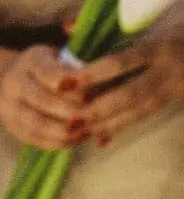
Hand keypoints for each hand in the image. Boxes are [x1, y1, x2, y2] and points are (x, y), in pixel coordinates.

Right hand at [0, 45, 90, 148]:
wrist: (3, 82)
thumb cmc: (44, 65)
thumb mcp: (55, 51)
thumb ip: (74, 52)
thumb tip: (92, 64)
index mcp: (29, 61)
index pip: (51, 73)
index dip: (73, 83)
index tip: (92, 89)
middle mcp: (14, 85)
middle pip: (44, 101)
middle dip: (73, 110)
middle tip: (95, 114)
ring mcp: (10, 109)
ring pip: (38, 125)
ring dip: (66, 131)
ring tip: (88, 130)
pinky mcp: (13, 128)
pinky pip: (36, 140)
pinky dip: (58, 143)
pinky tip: (77, 139)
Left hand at [76, 21, 183, 143]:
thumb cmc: (174, 24)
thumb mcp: (151, 19)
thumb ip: (109, 27)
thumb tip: (67, 27)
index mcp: (157, 47)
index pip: (120, 63)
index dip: (92, 74)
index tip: (65, 84)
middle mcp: (166, 69)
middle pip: (129, 94)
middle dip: (98, 109)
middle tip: (70, 120)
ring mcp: (172, 87)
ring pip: (137, 110)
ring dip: (107, 124)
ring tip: (80, 132)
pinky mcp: (173, 98)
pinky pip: (145, 116)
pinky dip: (121, 128)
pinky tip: (99, 140)